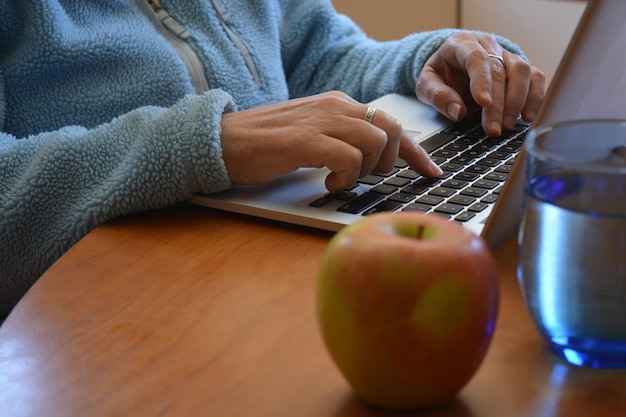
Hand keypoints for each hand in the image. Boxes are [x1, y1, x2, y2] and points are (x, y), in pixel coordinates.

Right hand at [220, 91, 441, 190]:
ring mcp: (321, 121)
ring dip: (366, 169)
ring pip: (376, 141)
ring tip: (340, 178)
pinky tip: (327, 181)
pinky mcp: (306, 140)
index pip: (392, 122)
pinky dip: (346, 176)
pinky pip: (349, 158)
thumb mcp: (312, 136)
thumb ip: (341, 139)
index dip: (416, 152)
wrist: (222, 141)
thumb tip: (371, 159)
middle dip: (388, 161)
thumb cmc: (265, 145)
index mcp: (339, 104)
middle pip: (392, 129)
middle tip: (362, 176)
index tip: (430, 172)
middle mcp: (336, 107)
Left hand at [416, 32, 545, 136]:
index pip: (476, 58)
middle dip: (499, 103)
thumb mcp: (426, 85)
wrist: (451, 67)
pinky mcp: (519, 69)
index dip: (482, 81)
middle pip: (501, 70)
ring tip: (508, 125)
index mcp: (462, 45)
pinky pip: (535, 78)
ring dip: (518, 101)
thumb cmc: (440, 75)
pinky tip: (528, 116)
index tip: (483, 103)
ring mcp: (506, 55)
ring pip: (522, 71)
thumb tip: (457, 112)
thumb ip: (438, 96)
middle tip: (494, 129)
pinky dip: (535, 97)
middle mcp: (488, 46)